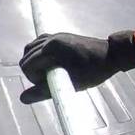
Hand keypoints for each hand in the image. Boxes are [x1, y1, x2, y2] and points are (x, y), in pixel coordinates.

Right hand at [18, 30, 134, 103]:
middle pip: (26, 57)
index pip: (27, 65)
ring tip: (50, 73)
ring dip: (34, 62)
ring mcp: (55, 35)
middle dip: (33, 71)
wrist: (111, 55)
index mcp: (51, 49)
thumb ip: (45, 91)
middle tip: (50, 80)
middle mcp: (50, 39)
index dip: (33, 79)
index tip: (49, 84)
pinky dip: (39, 53)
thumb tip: (22, 98)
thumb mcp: (70, 84)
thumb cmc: (94, 71)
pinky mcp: (60, 35)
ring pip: (31, 48)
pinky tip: (50, 63)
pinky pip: (40, 43)